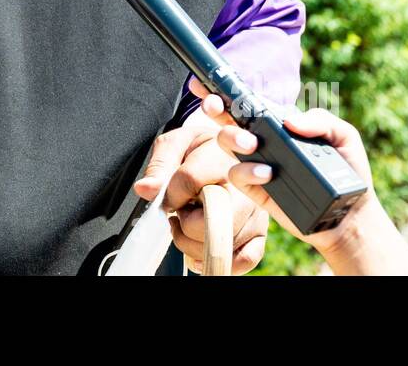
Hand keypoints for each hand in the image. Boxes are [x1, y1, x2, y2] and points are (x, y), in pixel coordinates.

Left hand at [133, 104, 268, 274]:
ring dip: (194, 243)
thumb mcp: (177, 144)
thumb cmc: (200, 150)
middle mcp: (246, 185)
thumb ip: (160, 165)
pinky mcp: (261, 232)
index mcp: (222, 155)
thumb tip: (146, 189)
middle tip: (182, 211)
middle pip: (209, 221)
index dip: (171, 195)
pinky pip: (244, 259)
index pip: (189, 180)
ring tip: (192, 222)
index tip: (168, 197)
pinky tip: (201, 252)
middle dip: (185, 223)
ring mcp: (256, 211)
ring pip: (222, 245)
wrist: (229, 151)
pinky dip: (219, 263)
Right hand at [188, 75, 407, 274]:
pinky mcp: (256, 189)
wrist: (350, 213)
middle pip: (227, 119)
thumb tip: (290, 121)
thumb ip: (321, 120)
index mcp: (279, 124)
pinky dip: (247, 170)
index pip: (248, 103)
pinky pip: (237, 175)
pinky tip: (267, 173)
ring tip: (252, 144)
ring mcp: (256, 164)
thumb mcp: (343, 136)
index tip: (203, 82)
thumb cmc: (349, 170)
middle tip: (216, 107)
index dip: (222, 91)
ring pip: (226, 143)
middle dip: (214, 108)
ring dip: (232, 137)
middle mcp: (263, 141)